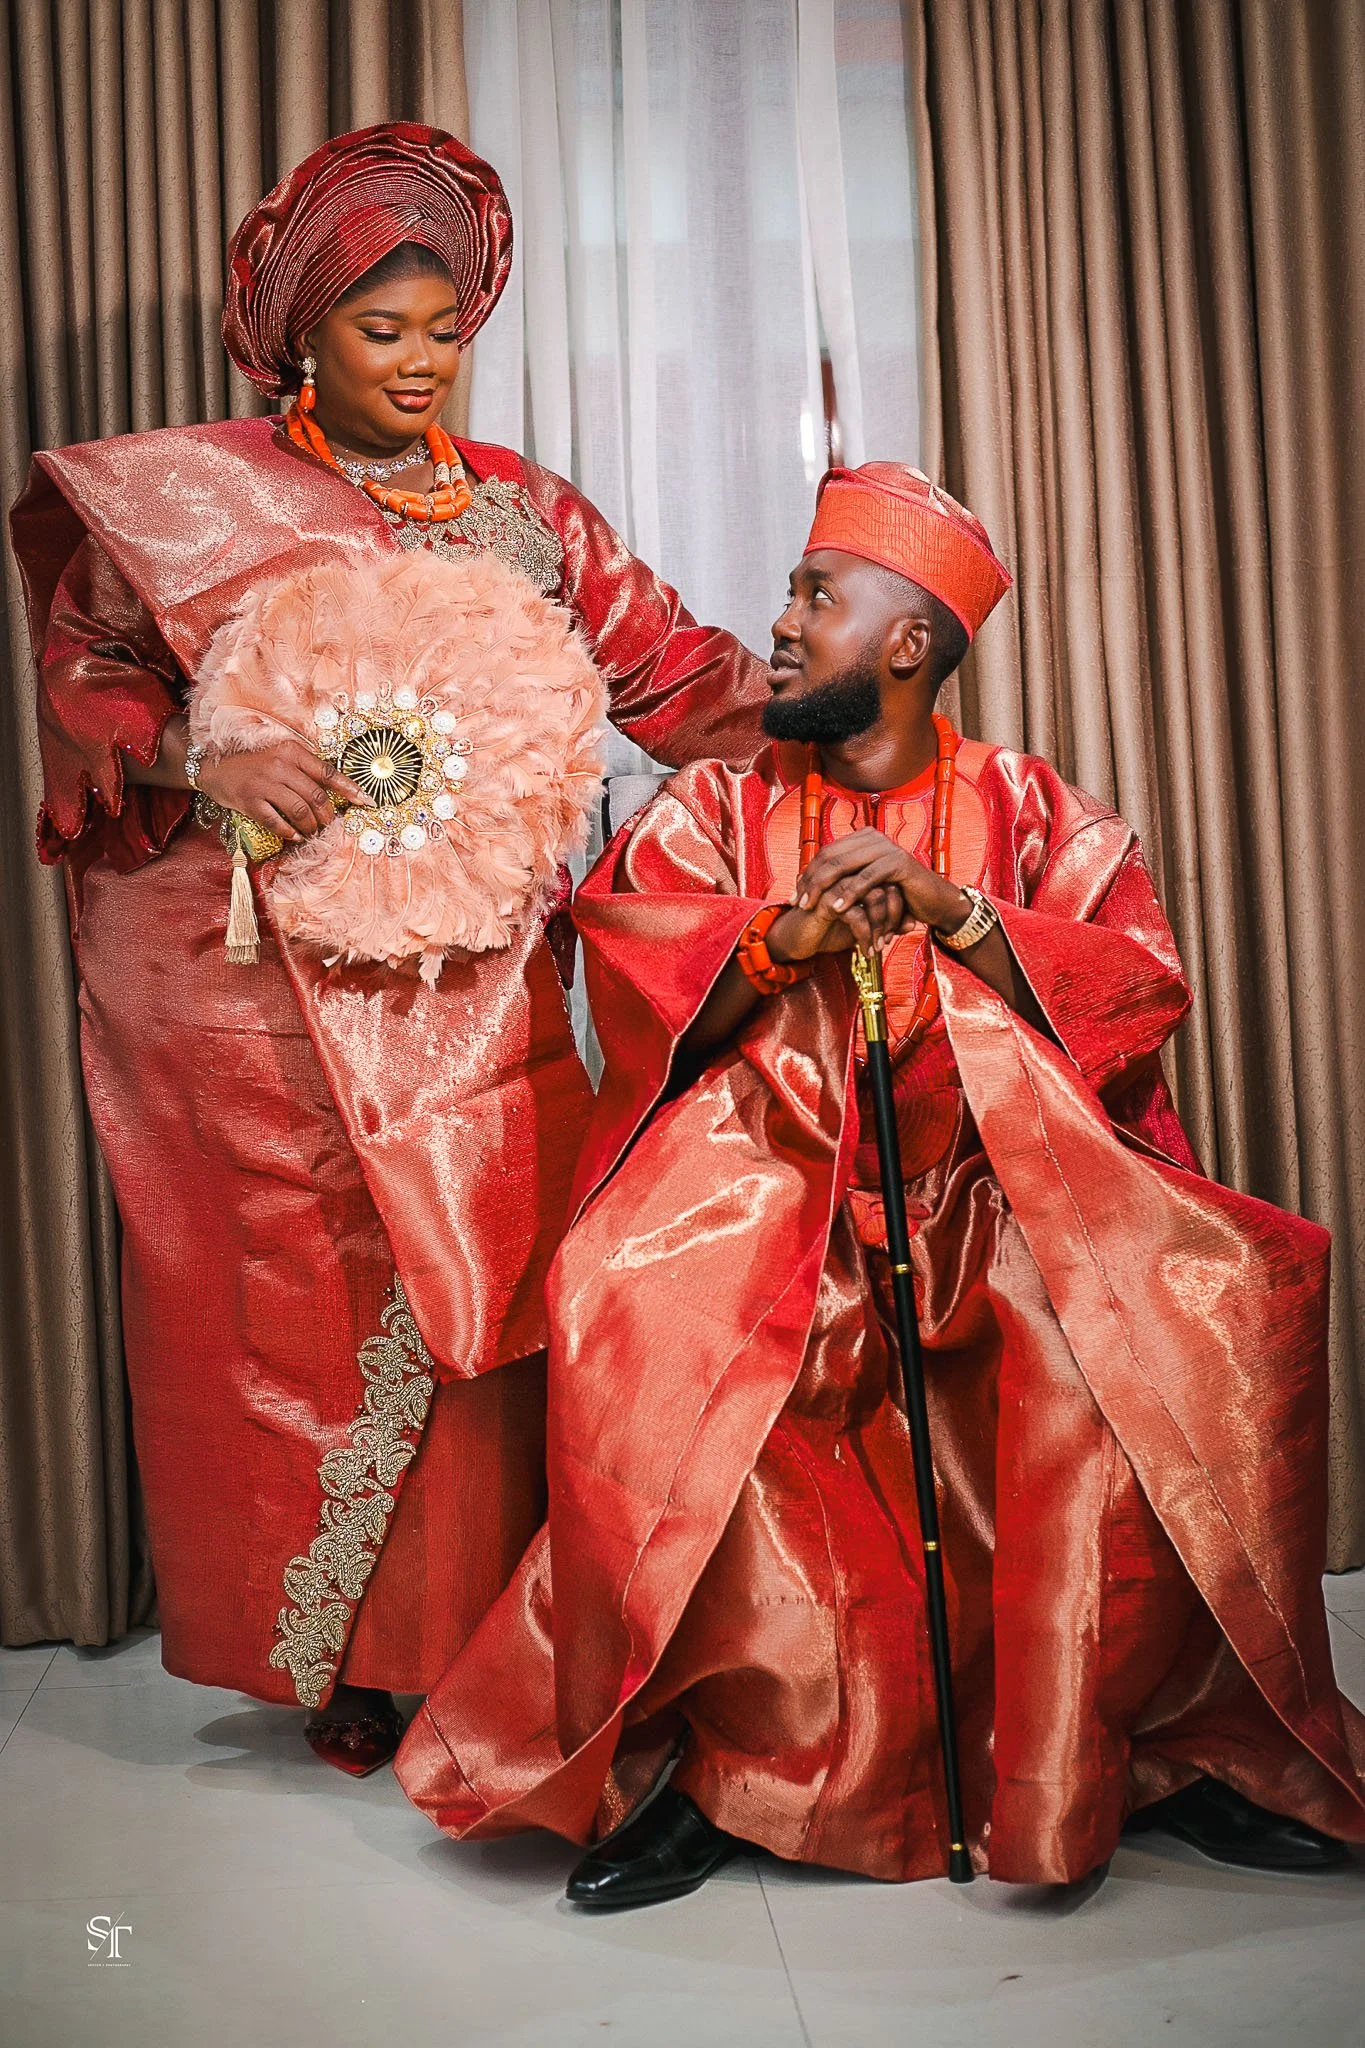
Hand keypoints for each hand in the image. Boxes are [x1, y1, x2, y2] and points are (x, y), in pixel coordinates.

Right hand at [197, 741, 366, 842]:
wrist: (214, 766)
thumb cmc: (253, 763)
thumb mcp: (280, 756)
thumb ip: (304, 769)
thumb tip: (334, 791)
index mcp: (291, 751)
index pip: (328, 772)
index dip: (350, 789)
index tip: (366, 801)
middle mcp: (280, 765)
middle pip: (316, 797)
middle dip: (327, 816)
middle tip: (328, 825)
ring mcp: (264, 783)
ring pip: (300, 811)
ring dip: (310, 827)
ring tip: (312, 832)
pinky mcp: (249, 800)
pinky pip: (277, 822)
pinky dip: (289, 832)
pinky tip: (294, 836)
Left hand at [769, 829, 968, 959]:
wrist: (935, 903)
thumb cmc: (897, 897)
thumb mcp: (866, 887)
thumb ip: (844, 879)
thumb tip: (807, 884)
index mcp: (863, 838)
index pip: (826, 853)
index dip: (807, 874)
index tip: (793, 897)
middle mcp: (873, 837)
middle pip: (830, 857)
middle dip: (811, 882)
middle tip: (798, 904)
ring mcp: (886, 848)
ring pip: (844, 866)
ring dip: (824, 888)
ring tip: (811, 907)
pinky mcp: (898, 863)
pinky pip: (867, 878)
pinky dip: (850, 894)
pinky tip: (837, 908)